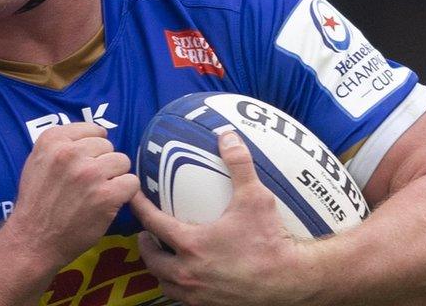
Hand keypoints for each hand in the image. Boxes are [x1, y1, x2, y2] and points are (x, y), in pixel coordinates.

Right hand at [5, 122, 139, 269]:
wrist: (34, 239)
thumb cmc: (36, 202)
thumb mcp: (36, 161)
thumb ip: (60, 144)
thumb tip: (95, 134)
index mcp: (52, 140)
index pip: (92, 129)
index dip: (93, 147)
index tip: (86, 162)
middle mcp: (71, 152)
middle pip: (108, 145)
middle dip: (102, 162)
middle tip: (89, 183)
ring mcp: (90, 173)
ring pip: (122, 161)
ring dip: (114, 177)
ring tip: (99, 192)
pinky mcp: (107, 195)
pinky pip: (132, 182)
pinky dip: (125, 193)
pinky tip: (110, 202)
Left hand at [130, 132, 311, 305]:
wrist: (292, 281)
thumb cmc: (272, 241)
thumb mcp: (255, 198)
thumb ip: (239, 164)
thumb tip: (227, 135)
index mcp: (191, 244)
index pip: (151, 222)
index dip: (139, 207)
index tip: (134, 197)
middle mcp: (188, 272)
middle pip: (150, 257)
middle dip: (145, 243)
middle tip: (148, 231)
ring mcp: (198, 294)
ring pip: (164, 281)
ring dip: (159, 267)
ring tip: (164, 253)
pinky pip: (183, 297)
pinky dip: (178, 285)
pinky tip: (188, 274)